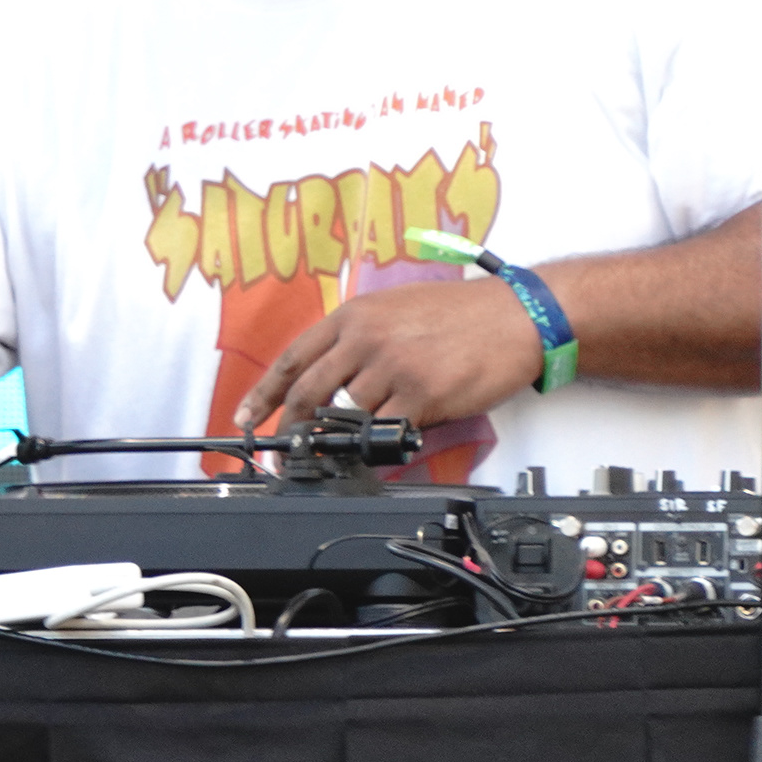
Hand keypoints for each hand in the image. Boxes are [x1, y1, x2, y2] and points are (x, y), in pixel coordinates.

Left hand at [235, 275, 542, 435]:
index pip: (292, 359)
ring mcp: (392, 368)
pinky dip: (376, 447)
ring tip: (335, 454)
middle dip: (289, 429)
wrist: (516, 316)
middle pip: (308, 394)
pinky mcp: (421, 396)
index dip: (263, 393)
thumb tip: (330, 380)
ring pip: (345, 417)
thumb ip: (357, 339)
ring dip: (336, 442)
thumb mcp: (395, 308)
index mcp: (353, 316)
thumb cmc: (460, 313)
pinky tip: (377, 451)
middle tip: (283, 452)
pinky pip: (385, 432)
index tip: (245, 416)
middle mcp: (365, 340)